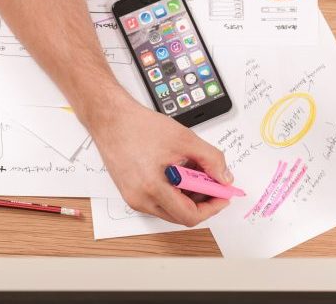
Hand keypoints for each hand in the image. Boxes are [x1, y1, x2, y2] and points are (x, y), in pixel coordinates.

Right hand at [86, 95, 232, 226]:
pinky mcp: (130, 193)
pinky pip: (158, 201)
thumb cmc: (139, 127)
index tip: (223, 196)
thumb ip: (211, 160)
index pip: (190, 216)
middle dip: (202, 201)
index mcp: (153, 188)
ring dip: (188, 196)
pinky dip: (174, 192)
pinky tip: (179, 172)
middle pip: (181, 215)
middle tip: (213, 183)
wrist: (111, 119)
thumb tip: (224, 178)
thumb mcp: (185, 139)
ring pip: (170, 209)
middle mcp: (140, 199)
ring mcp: (134, 198)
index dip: (212, 208)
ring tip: (194, 172)